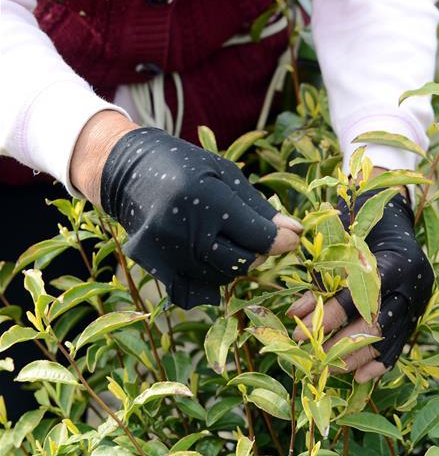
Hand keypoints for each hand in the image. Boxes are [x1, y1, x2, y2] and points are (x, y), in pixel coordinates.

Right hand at [71, 112, 300, 307]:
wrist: (125, 171)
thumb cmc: (184, 167)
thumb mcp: (225, 175)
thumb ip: (260, 209)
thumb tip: (295, 234)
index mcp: (205, 200)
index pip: (256, 236)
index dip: (281, 240)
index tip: (292, 238)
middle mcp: (183, 230)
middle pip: (242, 262)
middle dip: (259, 253)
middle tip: (257, 236)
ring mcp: (166, 252)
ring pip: (221, 277)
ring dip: (235, 263)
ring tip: (227, 238)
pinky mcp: (154, 266)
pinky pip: (195, 288)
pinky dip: (210, 277)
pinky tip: (209, 256)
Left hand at [288, 187, 433, 381]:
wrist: (398, 226)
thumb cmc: (365, 232)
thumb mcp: (342, 248)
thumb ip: (323, 279)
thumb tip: (296, 314)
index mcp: (394, 263)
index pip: (358, 296)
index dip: (328, 317)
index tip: (300, 332)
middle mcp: (412, 286)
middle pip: (376, 322)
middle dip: (342, 343)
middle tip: (314, 356)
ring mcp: (419, 303)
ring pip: (389, 339)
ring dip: (358, 357)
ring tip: (332, 369)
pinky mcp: (418, 316)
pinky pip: (400, 345)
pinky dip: (380, 362)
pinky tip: (360, 377)